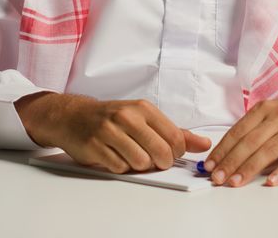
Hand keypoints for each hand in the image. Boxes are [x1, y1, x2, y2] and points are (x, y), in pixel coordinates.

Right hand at [15, 93, 210, 173]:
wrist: (74, 116)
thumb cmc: (112, 118)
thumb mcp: (145, 118)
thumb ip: (175, 132)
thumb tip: (203, 144)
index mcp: (143, 109)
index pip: (174, 138)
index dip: (176, 152)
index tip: (170, 153)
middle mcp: (126, 117)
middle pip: (160, 152)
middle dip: (161, 162)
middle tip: (155, 160)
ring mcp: (109, 132)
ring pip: (140, 163)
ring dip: (140, 166)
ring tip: (133, 157)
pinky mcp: (95, 147)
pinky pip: (120, 168)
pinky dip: (121, 168)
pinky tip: (117, 157)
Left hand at [203, 90, 277, 187]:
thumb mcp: (275, 111)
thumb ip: (255, 128)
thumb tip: (230, 150)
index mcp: (266, 109)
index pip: (238, 131)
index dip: (223, 149)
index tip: (211, 164)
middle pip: (249, 142)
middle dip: (230, 162)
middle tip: (217, 177)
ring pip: (267, 151)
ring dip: (248, 169)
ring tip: (235, 182)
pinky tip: (271, 182)